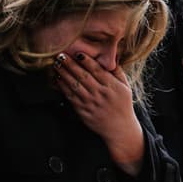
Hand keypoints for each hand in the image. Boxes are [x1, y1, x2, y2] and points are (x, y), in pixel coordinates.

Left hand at [54, 52, 143, 174]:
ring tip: (56, 64)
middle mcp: (101, 94)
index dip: (86, 61)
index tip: (77, 52)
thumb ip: (117, 72)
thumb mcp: (126, 87)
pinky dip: (63, 87)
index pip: (97, 70)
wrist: (120, 129)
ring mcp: (91, 103)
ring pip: (75, 85)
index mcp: (113, 87)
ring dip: (64, 74)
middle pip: (83, 76)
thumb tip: (111, 56)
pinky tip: (58, 79)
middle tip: (61, 55)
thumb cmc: (123, 105)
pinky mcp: (83, 112)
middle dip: (70, 64)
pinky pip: (71, 97)